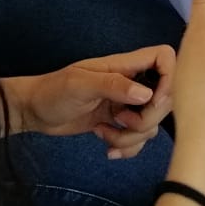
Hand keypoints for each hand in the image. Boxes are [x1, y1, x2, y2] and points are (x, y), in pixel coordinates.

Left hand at [12, 46, 175, 157]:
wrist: (34, 112)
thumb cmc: (53, 91)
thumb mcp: (80, 85)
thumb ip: (113, 86)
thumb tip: (146, 95)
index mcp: (124, 65)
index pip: (164, 58)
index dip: (170, 78)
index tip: (154, 102)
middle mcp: (130, 83)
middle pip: (164, 99)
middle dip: (147, 119)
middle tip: (122, 122)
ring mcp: (125, 105)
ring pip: (151, 124)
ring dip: (132, 137)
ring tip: (105, 133)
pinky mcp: (118, 123)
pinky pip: (138, 139)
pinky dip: (126, 147)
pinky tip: (106, 144)